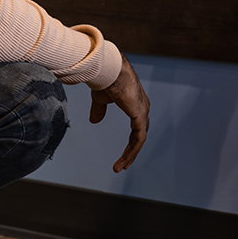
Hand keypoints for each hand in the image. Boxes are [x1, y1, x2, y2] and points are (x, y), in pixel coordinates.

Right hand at [89, 53, 149, 172]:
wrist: (108, 71)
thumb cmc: (106, 79)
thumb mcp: (100, 99)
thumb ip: (99, 110)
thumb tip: (94, 121)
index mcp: (135, 102)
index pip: (136, 126)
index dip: (130, 141)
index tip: (122, 154)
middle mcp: (142, 107)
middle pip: (139, 134)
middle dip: (131, 151)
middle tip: (122, 165)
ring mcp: (143, 111)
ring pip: (139, 139)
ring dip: (130, 155)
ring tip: (120, 167)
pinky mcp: (140, 116)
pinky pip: (139, 139)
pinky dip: (132, 151)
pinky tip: (124, 160)